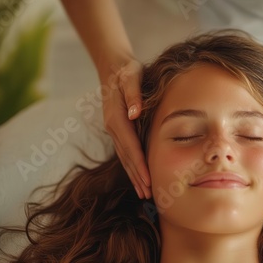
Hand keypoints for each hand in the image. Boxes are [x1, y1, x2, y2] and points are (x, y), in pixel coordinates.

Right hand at [101, 59, 150, 198]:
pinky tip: (139, 177)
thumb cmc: (126, 71)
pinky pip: (125, 152)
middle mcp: (113, 127)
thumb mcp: (130, 76)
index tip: (148, 180)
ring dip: (134, 175)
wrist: (112, 67)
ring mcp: (114, 130)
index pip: (130, 146)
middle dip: (137, 176)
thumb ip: (133, 94)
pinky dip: (132, 166)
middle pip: (126, 157)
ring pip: (124, 157)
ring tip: (144, 193)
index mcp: (116, 117)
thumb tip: (136, 113)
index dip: (139, 164)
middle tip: (149, 195)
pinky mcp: (118, 130)